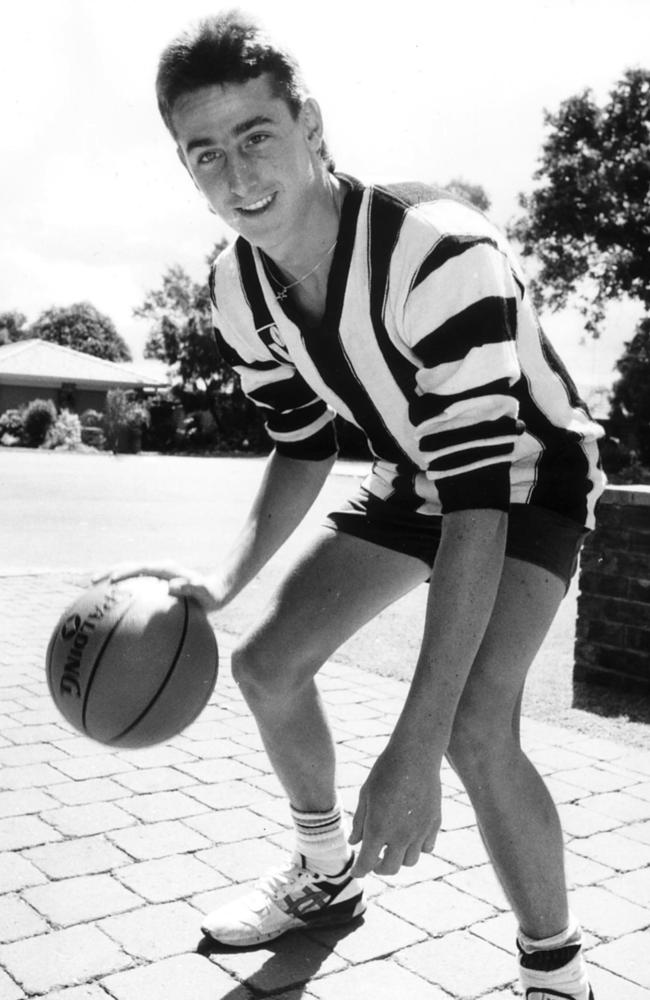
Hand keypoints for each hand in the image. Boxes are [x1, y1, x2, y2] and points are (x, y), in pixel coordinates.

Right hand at [91, 562, 225, 612]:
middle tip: (92, 582)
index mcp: (166, 569)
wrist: (216, 590)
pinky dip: (122, 593)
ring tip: (93, 591)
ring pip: (129, 575)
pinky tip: (111, 607)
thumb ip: (191, 587)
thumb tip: (171, 586)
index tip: (111, 580)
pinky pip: (135, 588)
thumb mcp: (205, 591)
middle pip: (129, 567)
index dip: (125, 572)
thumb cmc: (211, 593)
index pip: (141, 567)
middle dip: (110, 572)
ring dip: (111, 580)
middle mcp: (158, 570)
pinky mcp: (155, 586)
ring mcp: (155, 577)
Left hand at [349, 741, 441, 877]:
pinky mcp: (434, 824)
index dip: (359, 870)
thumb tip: (355, 842)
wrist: (415, 755)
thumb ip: (359, 822)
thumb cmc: (385, 772)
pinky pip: (427, 847)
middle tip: (374, 860)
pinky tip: (410, 837)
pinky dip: (417, 848)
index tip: (357, 870)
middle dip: (379, 868)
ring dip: (399, 858)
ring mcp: (420, 831)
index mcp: (379, 829)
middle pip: (390, 868)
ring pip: (410, 861)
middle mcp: (401, 836)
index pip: (367, 863)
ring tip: (392, 847)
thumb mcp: (365, 795)